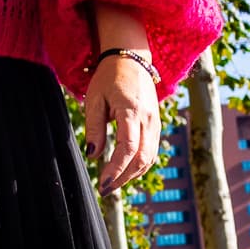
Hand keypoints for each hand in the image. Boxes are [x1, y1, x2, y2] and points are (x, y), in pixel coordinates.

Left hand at [84, 51, 159, 193]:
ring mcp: (155, 123)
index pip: (127, 148)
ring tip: (113, 183)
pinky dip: (139, 165)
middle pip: (141, 158)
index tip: (103, 183)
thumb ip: (94, 127)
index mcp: (132, 111)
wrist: (132, 59)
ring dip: (132, 174)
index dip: (116, 169)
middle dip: (123, 178)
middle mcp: (148, 119)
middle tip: (105, 189)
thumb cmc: (109, 77)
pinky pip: (151, 151)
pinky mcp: (156, 125)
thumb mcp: (95, 99)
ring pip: (149, 158)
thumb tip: (93, 154)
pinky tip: (125, 171)